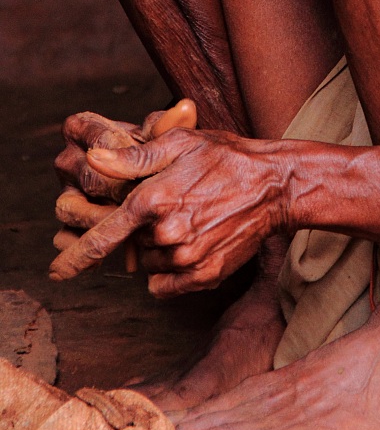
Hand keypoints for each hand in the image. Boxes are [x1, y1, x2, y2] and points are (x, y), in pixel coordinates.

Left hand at [49, 129, 288, 296]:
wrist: (274, 185)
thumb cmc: (225, 157)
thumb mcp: (179, 144)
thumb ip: (132, 159)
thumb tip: (92, 160)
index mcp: (153, 200)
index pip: (102, 237)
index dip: (74, 257)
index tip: (55, 273)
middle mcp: (166, 232)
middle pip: (133, 247)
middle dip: (144, 232)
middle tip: (175, 208)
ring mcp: (187, 257)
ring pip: (152, 265)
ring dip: (160, 250)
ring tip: (191, 221)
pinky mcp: (206, 275)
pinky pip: (169, 286)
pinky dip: (173, 273)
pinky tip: (195, 245)